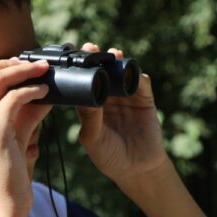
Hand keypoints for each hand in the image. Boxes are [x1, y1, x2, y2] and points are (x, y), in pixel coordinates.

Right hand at [0, 58, 51, 213]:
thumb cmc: (2, 182)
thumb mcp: (8, 142)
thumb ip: (20, 116)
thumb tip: (41, 92)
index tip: (14, 66)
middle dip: (4, 61)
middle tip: (29, 63)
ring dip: (23, 71)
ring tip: (44, 73)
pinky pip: (15, 96)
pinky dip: (32, 90)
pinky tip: (45, 93)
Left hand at [76, 43, 168, 187]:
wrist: (137, 169)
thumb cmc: (109, 156)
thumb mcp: (93, 139)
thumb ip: (89, 118)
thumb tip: (86, 94)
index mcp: (90, 105)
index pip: (82, 82)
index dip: (78, 69)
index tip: (71, 56)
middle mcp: (107, 97)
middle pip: (101, 71)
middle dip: (96, 58)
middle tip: (91, 47)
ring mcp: (126, 97)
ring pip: (121, 73)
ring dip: (117, 61)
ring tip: (113, 54)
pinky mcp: (144, 100)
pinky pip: (141, 84)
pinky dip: (137, 75)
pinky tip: (133, 72)